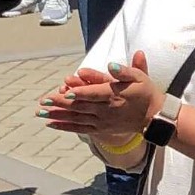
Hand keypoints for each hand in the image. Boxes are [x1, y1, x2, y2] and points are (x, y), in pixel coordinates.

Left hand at [38, 50, 164, 146]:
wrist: (153, 117)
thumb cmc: (145, 93)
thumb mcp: (140, 76)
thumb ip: (124, 70)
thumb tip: (111, 65)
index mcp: (113, 95)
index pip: (92, 93)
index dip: (78, 92)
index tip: (64, 91)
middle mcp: (105, 110)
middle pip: (79, 106)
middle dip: (60, 104)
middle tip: (43, 101)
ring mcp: (101, 121)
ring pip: (76, 118)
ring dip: (57, 115)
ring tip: (41, 113)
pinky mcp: (100, 128)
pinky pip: (79, 128)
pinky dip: (65, 126)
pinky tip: (52, 123)